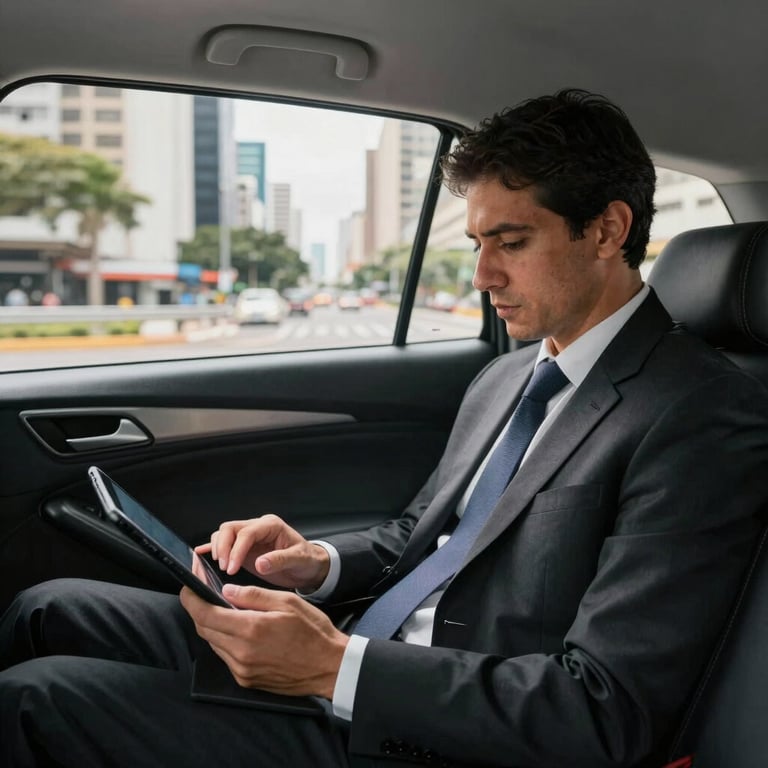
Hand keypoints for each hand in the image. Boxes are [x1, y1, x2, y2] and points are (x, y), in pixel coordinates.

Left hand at [180, 583, 348, 698]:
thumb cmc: (313, 632)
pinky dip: (225, 640)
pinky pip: (225, 656)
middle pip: (204, 629)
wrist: (329, 667)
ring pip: (213, 643)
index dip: (191, 598)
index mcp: (251, 629)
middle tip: (202, 593)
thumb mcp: (287, 602)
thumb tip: (226, 591)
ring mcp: (242, 669)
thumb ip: (254, 595)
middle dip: (199, 609)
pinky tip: (238, 630)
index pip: (205, 614)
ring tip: (223, 609)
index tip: (187, 585)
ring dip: (212, 625)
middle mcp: (242, 653)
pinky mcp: (246, 680)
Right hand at [196, 515, 329, 590]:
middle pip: (229, 529)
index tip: (231, 568)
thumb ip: (280, 560)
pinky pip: (224, 545)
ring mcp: (249, 538)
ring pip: (224, 535)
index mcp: (271, 525)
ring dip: (218, 550)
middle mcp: (258, 528)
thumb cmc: (307, 560)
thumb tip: (260, 563)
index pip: (246, 533)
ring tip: (223, 569)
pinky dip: (212, 549)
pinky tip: (202, 556)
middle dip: (222, 547)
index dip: (236, 550)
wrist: (309, 566)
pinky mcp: (243, 549)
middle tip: (224, 568)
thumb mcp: (299, 560)